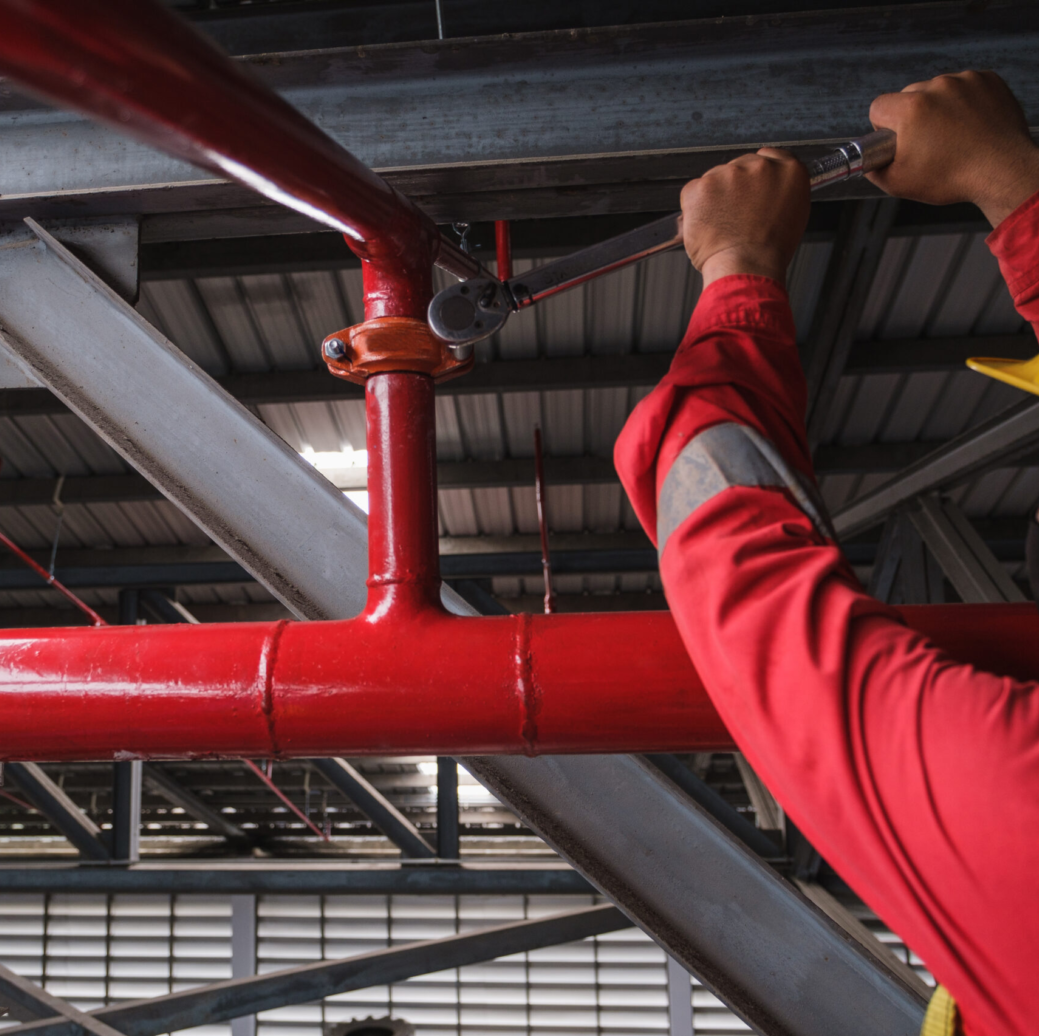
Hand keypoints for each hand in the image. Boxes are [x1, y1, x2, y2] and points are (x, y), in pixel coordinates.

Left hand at [680, 149, 809, 288]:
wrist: (746, 267)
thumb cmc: (768, 252)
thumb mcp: (792, 215)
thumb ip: (779, 191)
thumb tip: (767, 187)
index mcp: (788, 171)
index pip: (770, 157)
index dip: (756, 176)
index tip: (750, 188)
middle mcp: (759, 166)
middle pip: (739, 167)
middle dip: (734, 189)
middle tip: (735, 217)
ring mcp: (729, 173)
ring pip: (715, 180)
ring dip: (714, 199)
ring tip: (723, 226)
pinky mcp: (702, 185)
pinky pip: (694, 192)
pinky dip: (695, 209)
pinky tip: (707, 226)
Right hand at [867, 71, 1038, 226]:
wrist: (1002, 170)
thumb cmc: (954, 177)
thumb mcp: (899, 183)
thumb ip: (874, 169)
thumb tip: (868, 161)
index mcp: (912, 109)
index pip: (879, 106)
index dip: (883, 126)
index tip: (896, 140)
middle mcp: (938, 87)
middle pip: (908, 95)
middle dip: (912, 116)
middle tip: (927, 142)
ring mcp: (965, 80)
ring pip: (937, 90)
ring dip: (938, 108)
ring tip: (952, 135)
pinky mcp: (987, 79)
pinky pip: (964, 86)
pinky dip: (963, 102)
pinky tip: (969, 124)